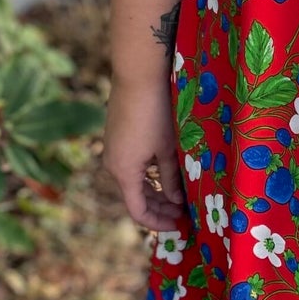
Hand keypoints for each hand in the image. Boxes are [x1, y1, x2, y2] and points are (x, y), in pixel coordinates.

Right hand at [103, 77, 186, 231]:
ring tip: (180, 196)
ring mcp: (113, 149)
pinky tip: (168, 173)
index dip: (158, 223)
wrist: (137, 73)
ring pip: (134, 181)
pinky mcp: (117, 136)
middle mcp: (113, 164)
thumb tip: (175, 201)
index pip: (138, 212)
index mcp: (124, 172)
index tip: (180, 226)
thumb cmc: (156, 113)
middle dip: (159, 209)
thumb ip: (171, 178)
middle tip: (185, 214)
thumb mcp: (168, 149)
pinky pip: (131, 166)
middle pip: (136, 198)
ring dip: (155, 192)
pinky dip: (148, 175)